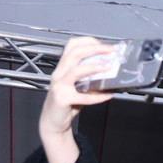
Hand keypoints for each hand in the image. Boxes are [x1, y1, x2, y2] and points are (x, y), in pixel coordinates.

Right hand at [40, 37, 114, 162]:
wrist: (53, 120)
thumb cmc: (67, 102)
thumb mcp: (78, 86)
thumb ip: (90, 79)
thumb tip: (109, 73)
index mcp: (63, 67)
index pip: (72, 46)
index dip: (88, 42)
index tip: (103, 45)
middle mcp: (59, 73)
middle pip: (74, 54)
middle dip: (93, 49)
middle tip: (109, 50)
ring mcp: (59, 86)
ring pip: (75, 71)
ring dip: (93, 67)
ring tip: (108, 67)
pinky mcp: (63, 99)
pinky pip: (83, 97)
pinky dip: (98, 97)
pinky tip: (108, 96)